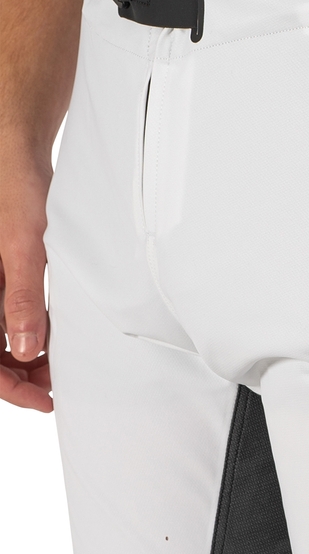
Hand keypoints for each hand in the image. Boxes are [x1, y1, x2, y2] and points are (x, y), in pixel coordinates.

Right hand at [0, 158, 52, 411]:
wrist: (17, 154)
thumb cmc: (15, 190)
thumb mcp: (22, 246)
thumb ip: (22, 297)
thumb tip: (27, 349)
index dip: (7, 386)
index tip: (41, 399)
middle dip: (17, 377)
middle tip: (56, 388)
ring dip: (23, 359)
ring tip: (57, 370)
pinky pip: (5, 316)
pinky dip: (26, 334)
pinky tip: (50, 341)